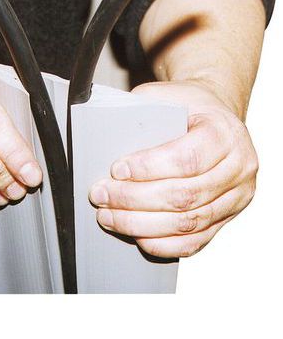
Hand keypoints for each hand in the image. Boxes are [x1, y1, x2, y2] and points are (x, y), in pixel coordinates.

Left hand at [89, 80, 257, 257]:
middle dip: (134, 199)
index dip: (148, 168)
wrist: (215, 118)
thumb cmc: (188, 107)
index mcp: (224, 134)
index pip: (187, 159)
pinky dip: (162, 243)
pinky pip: (195, 242)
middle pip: (184, 195)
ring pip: (187, 223)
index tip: (116, 170)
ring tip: (108, 216)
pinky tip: (135, 236)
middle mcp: (238, 168)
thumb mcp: (166, 96)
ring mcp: (236, 198)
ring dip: (140, 224)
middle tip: (100, 195)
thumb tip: (102, 135)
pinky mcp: (226, 218)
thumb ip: (139, 112)